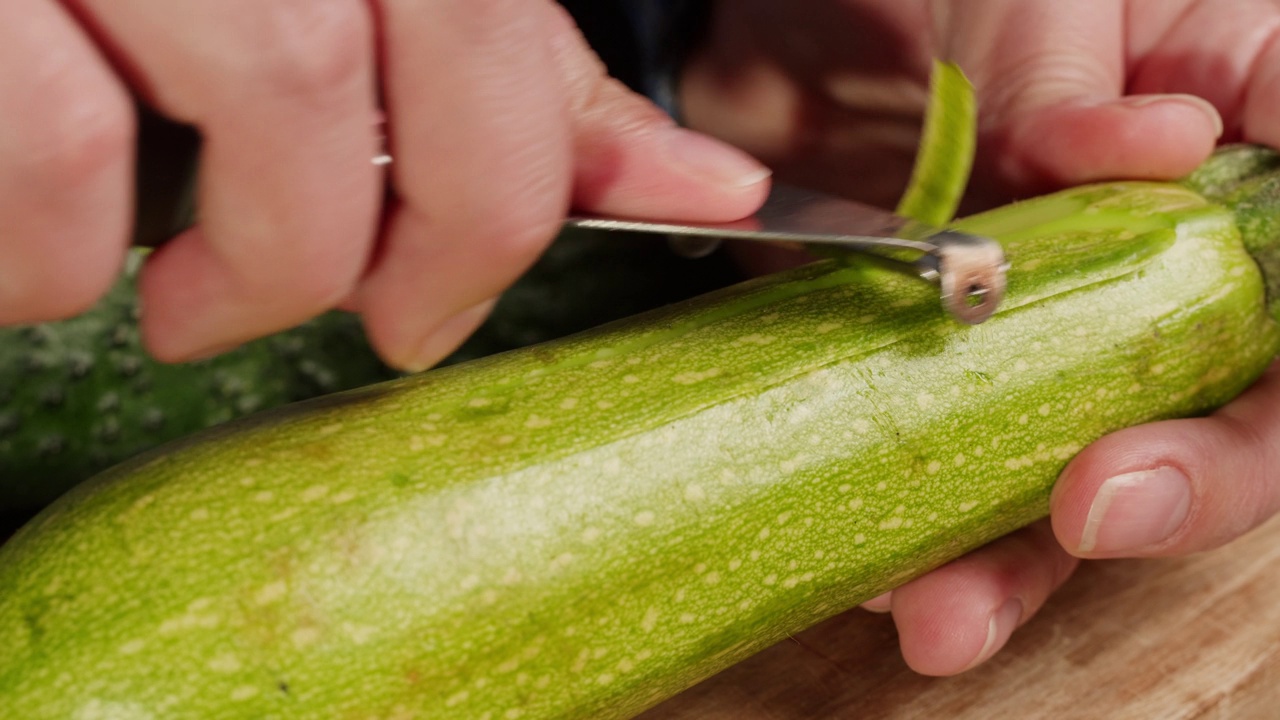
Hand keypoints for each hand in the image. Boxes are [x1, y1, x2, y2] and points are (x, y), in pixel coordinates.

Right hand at [1, 0, 768, 370]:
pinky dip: (49, 250)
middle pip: (384, 80)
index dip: (492, 217)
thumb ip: (524, 78)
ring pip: (262, 106)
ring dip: (221, 267)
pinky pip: (60, 151)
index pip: (498, 46)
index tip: (434, 312)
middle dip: (349, 256)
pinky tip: (50, 249)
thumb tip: (705, 191)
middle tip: (290, 313)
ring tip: (169, 293)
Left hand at [681, 0, 1279, 674]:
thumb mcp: (1061, 9)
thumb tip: (1158, 148)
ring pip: (1078, 476)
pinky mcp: (971, 376)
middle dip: (1158, 499)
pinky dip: (915, 519)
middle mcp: (1179, 291)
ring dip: (1012, 558)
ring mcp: (1075, 347)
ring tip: (938, 610)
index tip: (1145, 473)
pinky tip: (868, 556)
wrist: (881, 22)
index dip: (1250, 429)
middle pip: (1217, 434)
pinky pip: (959, 466)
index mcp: (1252, 187)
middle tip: (1087, 518)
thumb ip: (1088, 92)